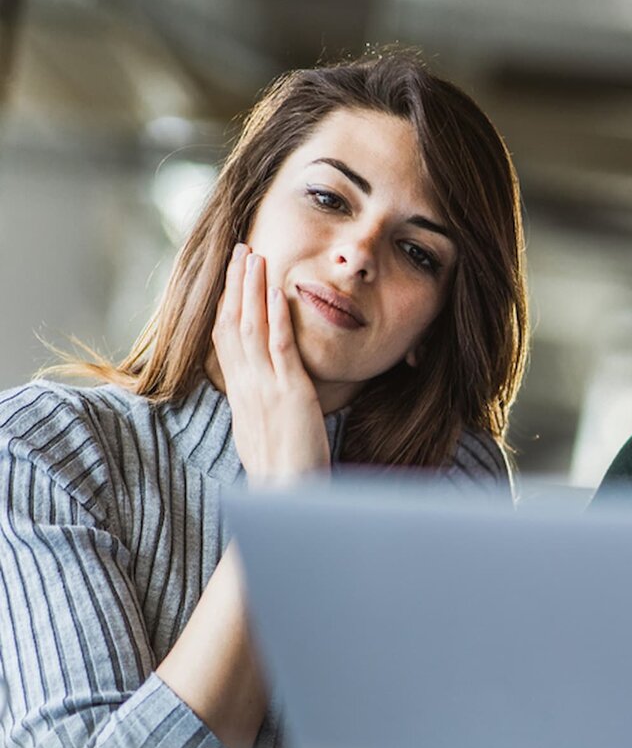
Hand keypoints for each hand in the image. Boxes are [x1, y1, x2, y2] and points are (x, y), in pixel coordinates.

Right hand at [211, 243, 329, 483]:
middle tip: (240, 250)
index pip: (226, 339)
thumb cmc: (282, 472)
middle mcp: (246, 386)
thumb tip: (259, 396)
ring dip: (252, 289)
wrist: (286, 497)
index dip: (227, 304)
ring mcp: (265, 387)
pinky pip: (279, 347)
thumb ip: (260, 407)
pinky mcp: (290, 393)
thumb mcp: (262, 432)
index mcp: (240, 394)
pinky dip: (276, 316)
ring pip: (251, 327)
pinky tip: (277, 291)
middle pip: (233, 324)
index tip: (231, 278)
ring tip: (255, 256)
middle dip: (236, 284)